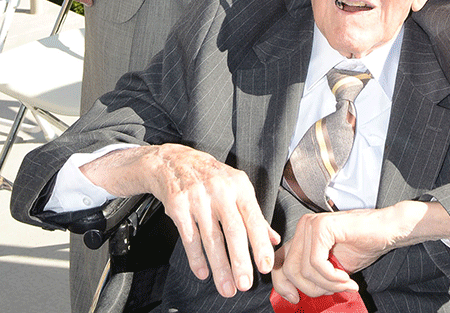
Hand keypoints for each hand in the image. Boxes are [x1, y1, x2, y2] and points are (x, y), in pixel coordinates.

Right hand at [81, 144, 279, 297]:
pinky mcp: (178, 206)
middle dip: (240, 261)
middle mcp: (220, 190)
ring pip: (211, 238)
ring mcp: (198, 198)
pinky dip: (196, 258)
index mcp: (239, 186)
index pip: (253, 218)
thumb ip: (256, 215)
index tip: (267, 266)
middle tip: (246, 285)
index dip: (260, 243)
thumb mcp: (237, 187)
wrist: (175, 161)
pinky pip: (189, 238)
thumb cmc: (213, 177)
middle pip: (233, 230)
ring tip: (227, 289)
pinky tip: (203, 274)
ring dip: (220, 267)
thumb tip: (274, 240)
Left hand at [271, 202, 449, 301]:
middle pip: (290, 268)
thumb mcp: (331, 267)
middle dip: (311, 288)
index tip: (295, 299)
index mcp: (303, 235)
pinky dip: (331, 277)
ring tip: (344, 284)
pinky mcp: (322, 226)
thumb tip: (295, 295)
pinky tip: (346, 278)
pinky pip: (316, 262)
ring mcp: (312, 224)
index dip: (282, 284)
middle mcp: (304, 226)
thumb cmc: (362, 246)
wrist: (386, 230)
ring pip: (304, 269)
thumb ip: (313, 275)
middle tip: (333, 291)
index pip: (280, 261)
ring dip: (326, 284)